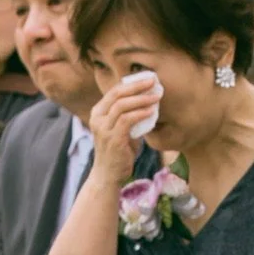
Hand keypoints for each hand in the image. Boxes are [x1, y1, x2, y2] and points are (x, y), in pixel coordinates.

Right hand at [88, 72, 162, 186]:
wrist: (108, 175)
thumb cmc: (118, 152)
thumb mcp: (122, 130)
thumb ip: (130, 117)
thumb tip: (149, 103)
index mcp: (98, 113)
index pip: (114, 91)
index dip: (131, 83)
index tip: (148, 79)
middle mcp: (97, 118)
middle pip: (117, 94)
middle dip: (137, 86)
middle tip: (153, 81)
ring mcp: (103, 128)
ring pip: (122, 105)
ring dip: (141, 99)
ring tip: (156, 97)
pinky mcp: (112, 138)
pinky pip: (127, 120)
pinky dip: (141, 113)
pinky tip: (152, 111)